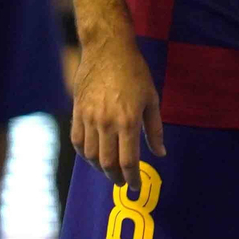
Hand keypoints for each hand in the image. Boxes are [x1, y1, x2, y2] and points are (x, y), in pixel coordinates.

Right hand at [70, 31, 166, 192]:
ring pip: (90, 156)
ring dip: (100, 168)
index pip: (129, 161)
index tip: (135, 188)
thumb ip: (155, 130)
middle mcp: (106, 123)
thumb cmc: (135, 72)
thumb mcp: (152, 99)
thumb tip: (160, 153)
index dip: (132, 179)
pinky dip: (85, 154)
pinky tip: (94, 155)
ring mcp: (89, 118)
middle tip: (123, 182)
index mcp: (128, 121)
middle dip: (117, 178)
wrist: (107, 49)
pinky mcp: (77, 112)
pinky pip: (77, 141)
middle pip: (108, 163)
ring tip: (110, 169)